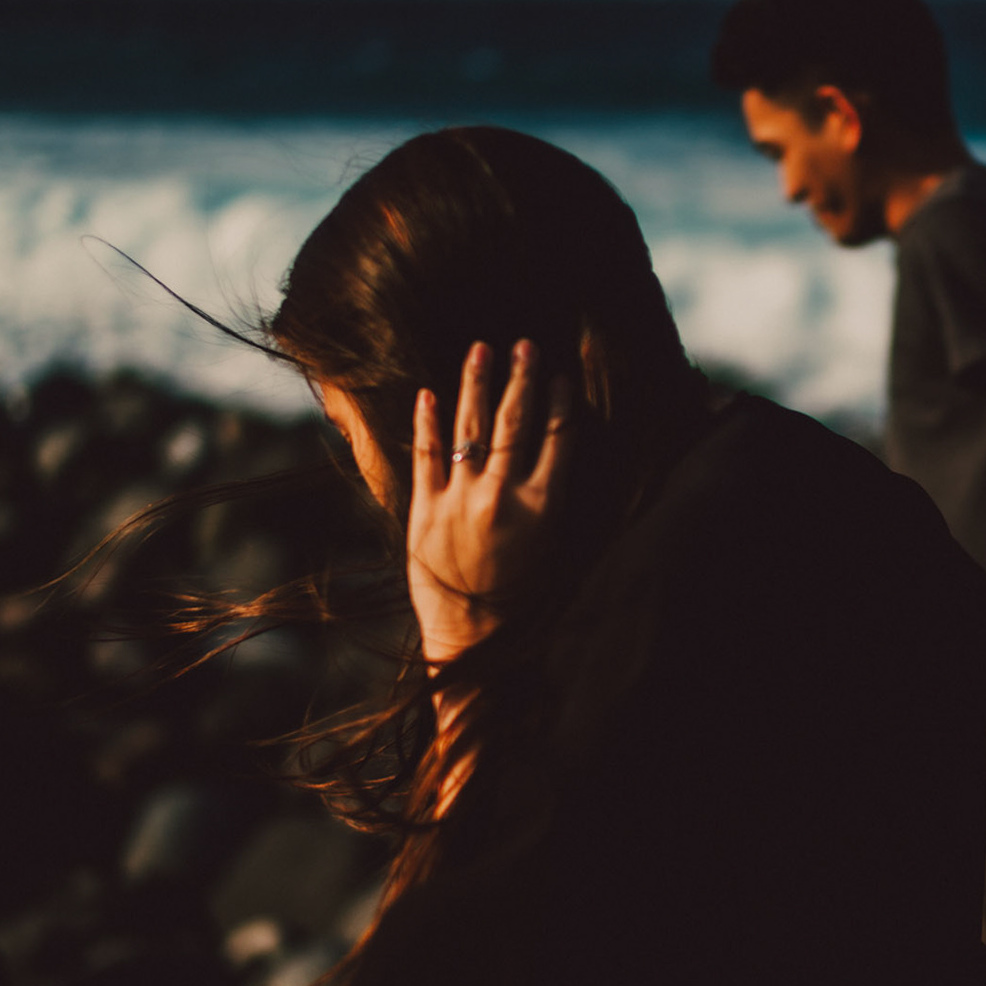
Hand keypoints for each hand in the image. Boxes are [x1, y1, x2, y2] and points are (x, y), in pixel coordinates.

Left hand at [408, 339, 573, 666]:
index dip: (560, 403)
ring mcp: (461, 501)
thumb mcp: (554, 549)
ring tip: (481, 349)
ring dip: (477, 386)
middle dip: (521, 379)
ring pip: (472, 430)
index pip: (557, 439)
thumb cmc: (523, 601)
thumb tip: (557, 454)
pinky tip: (428, 393)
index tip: (560, 376)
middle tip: (525, 345)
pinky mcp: (425, 511)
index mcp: (544, 508)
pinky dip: (427, 424)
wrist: (473, 640)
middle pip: (516, 424)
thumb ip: (553, 500)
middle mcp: (503, 497)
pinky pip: (426, 457)